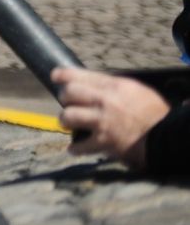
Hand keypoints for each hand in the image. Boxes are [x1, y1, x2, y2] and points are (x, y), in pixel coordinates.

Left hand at [52, 66, 170, 170]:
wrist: (168, 136)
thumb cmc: (156, 114)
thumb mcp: (137, 91)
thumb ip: (114, 87)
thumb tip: (94, 86)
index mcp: (114, 86)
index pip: (80, 75)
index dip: (63, 75)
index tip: (55, 76)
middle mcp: (105, 101)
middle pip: (68, 94)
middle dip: (64, 98)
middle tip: (68, 104)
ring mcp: (103, 122)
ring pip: (68, 116)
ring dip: (66, 121)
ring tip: (68, 123)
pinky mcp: (105, 142)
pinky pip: (81, 146)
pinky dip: (76, 149)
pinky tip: (73, 149)